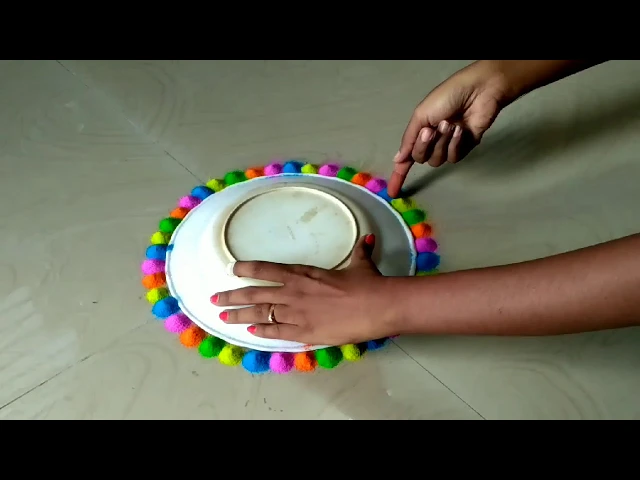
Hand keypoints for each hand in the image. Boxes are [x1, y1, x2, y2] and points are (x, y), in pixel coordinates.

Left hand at [211, 235, 396, 344]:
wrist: (377, 306)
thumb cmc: (368, 282)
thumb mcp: (361, 263)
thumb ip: (359, 251)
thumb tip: (367, 238)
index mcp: (303, 273)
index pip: (267, 269)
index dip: (247, 269)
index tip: (232, 270)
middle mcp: (294, 292)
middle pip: (255, 294)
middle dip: (232, 296)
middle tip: (215, 299)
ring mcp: (297, 313)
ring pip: (260, 314)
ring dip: (239, 315)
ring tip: (223, 317)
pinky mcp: (305, 333)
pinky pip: (277, 332)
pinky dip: (262, 331)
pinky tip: (251, 331)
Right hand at [388, 61, 508, 196]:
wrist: (477, 91)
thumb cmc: (447, 97)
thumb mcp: (421, 115)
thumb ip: (408, 140)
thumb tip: (397, 159)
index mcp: (419, 132)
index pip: (406, 158)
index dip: (398, 176)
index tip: (393, 193)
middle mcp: (433, 141)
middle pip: (421, 159)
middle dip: (424, 146)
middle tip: (431, 130)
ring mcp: (448, 145)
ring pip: (437, 160)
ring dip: (441, 142)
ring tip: (449, 124)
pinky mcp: (465, 148)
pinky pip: (453, 157)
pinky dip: (455, 144)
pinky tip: (461, 130)